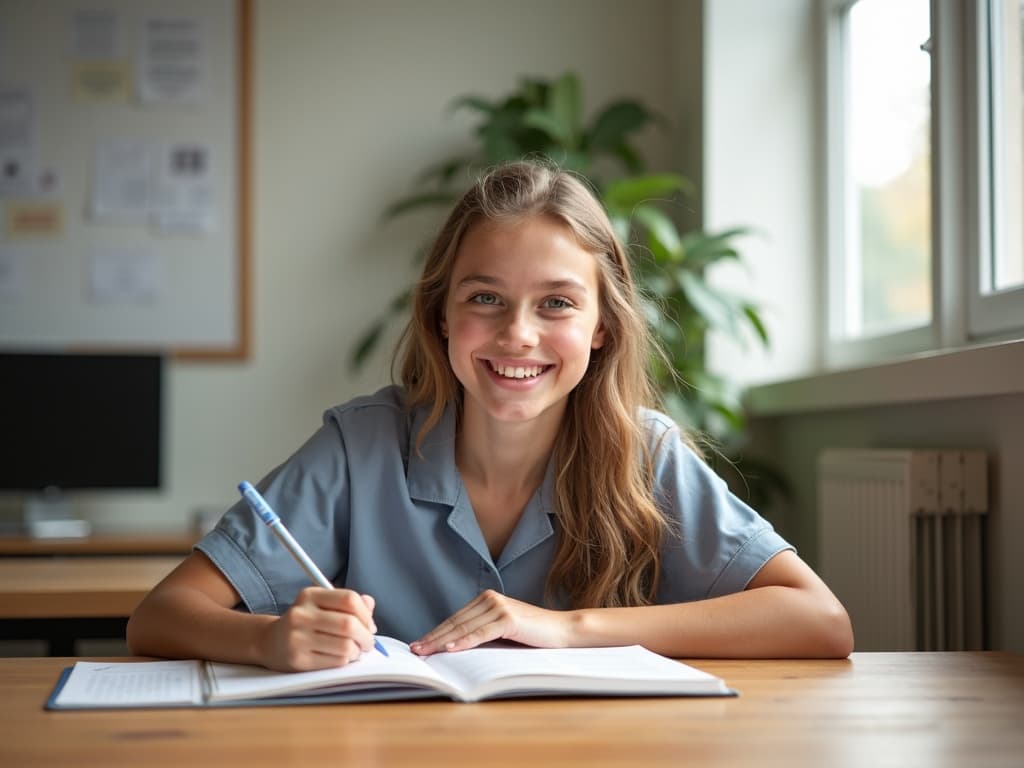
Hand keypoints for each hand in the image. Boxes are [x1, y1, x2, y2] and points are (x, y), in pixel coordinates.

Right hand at [258, 587, 376, 670]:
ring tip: (354, 650)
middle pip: (349, 624)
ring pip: (345, 646)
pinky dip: (345, 661)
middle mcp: (301, 614)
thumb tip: (370, 605)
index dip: (366, 614)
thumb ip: (347, 603)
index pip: (349, 599)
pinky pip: (336, 661)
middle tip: (368, 642)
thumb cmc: (305, 623)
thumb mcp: (322, 605)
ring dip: (357, 651)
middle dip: (366, 636)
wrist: (270, 642)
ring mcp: (298, 638)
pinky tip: (341, 657)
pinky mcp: (298, 660)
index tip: (370, 625)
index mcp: (310, 595)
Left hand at [410, 590, 570, 654]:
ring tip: (426, 651)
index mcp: (486, 600)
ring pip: (464, 627)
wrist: (563, 631)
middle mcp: (490, 599)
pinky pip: (481, 633)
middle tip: (415, 650)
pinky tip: (451, 649)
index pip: (455, 619)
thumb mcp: (502, 634)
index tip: (419, 644)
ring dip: (442, 641)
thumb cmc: (533, 636)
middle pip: (455, 622)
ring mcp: (499, 606)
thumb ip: (481, 635)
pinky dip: (464, 641)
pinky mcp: (508, 618)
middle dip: (433, 638)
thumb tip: (453, 649)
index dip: (435, 632)